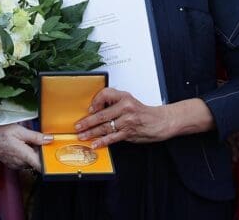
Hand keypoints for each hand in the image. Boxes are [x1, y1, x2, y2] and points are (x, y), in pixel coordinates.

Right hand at [0, 123, 51, 170]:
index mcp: (23, 155)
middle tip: (43, 139)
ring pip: (30, 160)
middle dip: (41, 151)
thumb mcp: (18, 130)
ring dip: (32, 151)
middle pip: (37, 161)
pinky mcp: (11, 163)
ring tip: (29, 139)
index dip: (50, 162)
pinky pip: (23, 160)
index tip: (56, 155)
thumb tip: (50, 139)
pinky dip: (25, 153)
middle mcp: (20, 163)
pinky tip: (21, 143)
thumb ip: (35, 136)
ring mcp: (15, 164)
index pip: (41, 166)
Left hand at [74, 88, 214, 148]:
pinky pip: (112, 138)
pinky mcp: (129, 132)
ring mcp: (127, 121)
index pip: (105, 94)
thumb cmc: (143, 112)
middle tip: (77, 126)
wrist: (161, 121)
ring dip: (91, 133)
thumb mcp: (129, 102)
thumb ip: (114, 104)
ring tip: (82, 136)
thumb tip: (95, 110)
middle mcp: (125, 107)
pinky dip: (102, 142)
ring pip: (105, 127)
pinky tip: (95, 144)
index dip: (95, 101)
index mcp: (124, 97)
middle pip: (101, 114)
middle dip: (87, 122)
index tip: (89, 109)